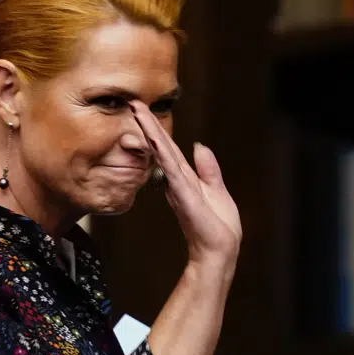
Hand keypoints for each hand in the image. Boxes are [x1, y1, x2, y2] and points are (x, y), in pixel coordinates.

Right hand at [130, 101, 241, 268]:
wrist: (219, 251)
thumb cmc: (218, 227)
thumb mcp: (217, 190)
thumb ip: (207, 169)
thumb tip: (199, 146)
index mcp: (186, 178)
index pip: (168, 149)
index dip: (157, 129)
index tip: (145, 111)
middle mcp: (178, 180)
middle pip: (161, 147)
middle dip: (148, 124)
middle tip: (134, 103)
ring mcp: (178, 187)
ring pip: (163, 153)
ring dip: (151, 132)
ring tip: (139, 112)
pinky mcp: (183, 195)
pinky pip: (171, 169)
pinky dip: (162, 153)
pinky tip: (155, 139)